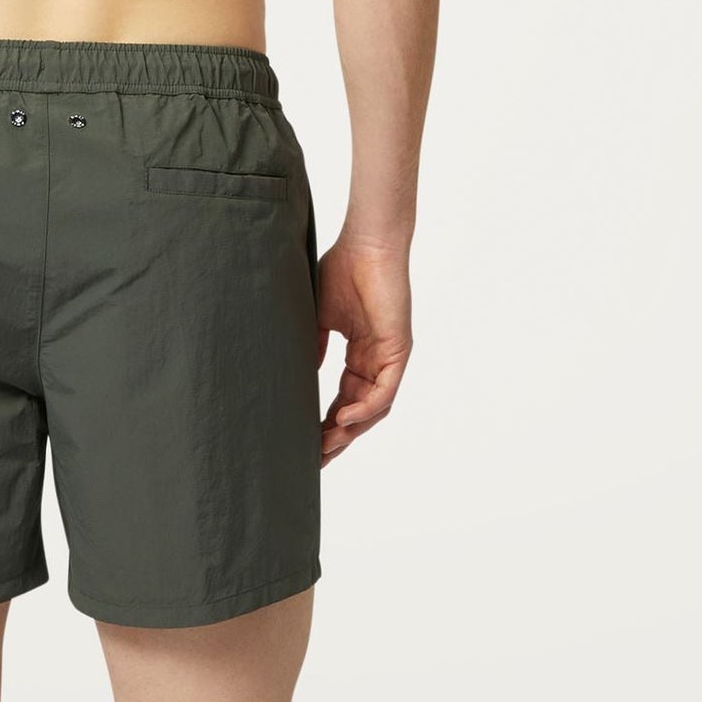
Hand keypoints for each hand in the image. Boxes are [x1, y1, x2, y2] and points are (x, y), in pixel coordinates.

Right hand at [316, 239, 412, 465]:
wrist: (365, 243)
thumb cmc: (343, 268)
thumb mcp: (319, 315)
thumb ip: (313, 346)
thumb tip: (302, 375)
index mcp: (359, 353)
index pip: (343, 398)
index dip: (325, 422)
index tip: (305, 442)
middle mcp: (376, 360)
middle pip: (359, 411)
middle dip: (337, 437)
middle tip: (314, 458)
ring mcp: (389, 357)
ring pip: (373, 408)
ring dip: (350, 430)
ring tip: (325, 445)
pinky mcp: (399, 350)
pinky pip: (385, 390)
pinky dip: (365, 408)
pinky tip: (342, 418)